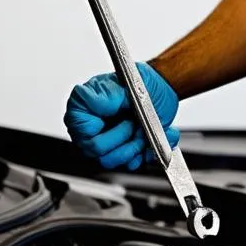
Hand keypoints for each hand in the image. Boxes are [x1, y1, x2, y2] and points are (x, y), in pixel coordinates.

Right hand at [64, 62, 179, 170]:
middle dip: (123, 139)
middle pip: (97, 151)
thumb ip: (107, 94)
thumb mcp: (125, 81)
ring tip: (144, 130)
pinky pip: (130, 164)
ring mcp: (107, 143)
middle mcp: (92, 129)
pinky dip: (145, 152)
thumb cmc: (141, 81)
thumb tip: (94, 103)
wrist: (162, 88)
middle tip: (135, 124)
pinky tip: (152, 137)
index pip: (84, 134)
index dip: (106, 131)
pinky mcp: (124, 152)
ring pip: (112, 161)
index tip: (122, 117)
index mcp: (83, 110)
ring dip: (134, 147)